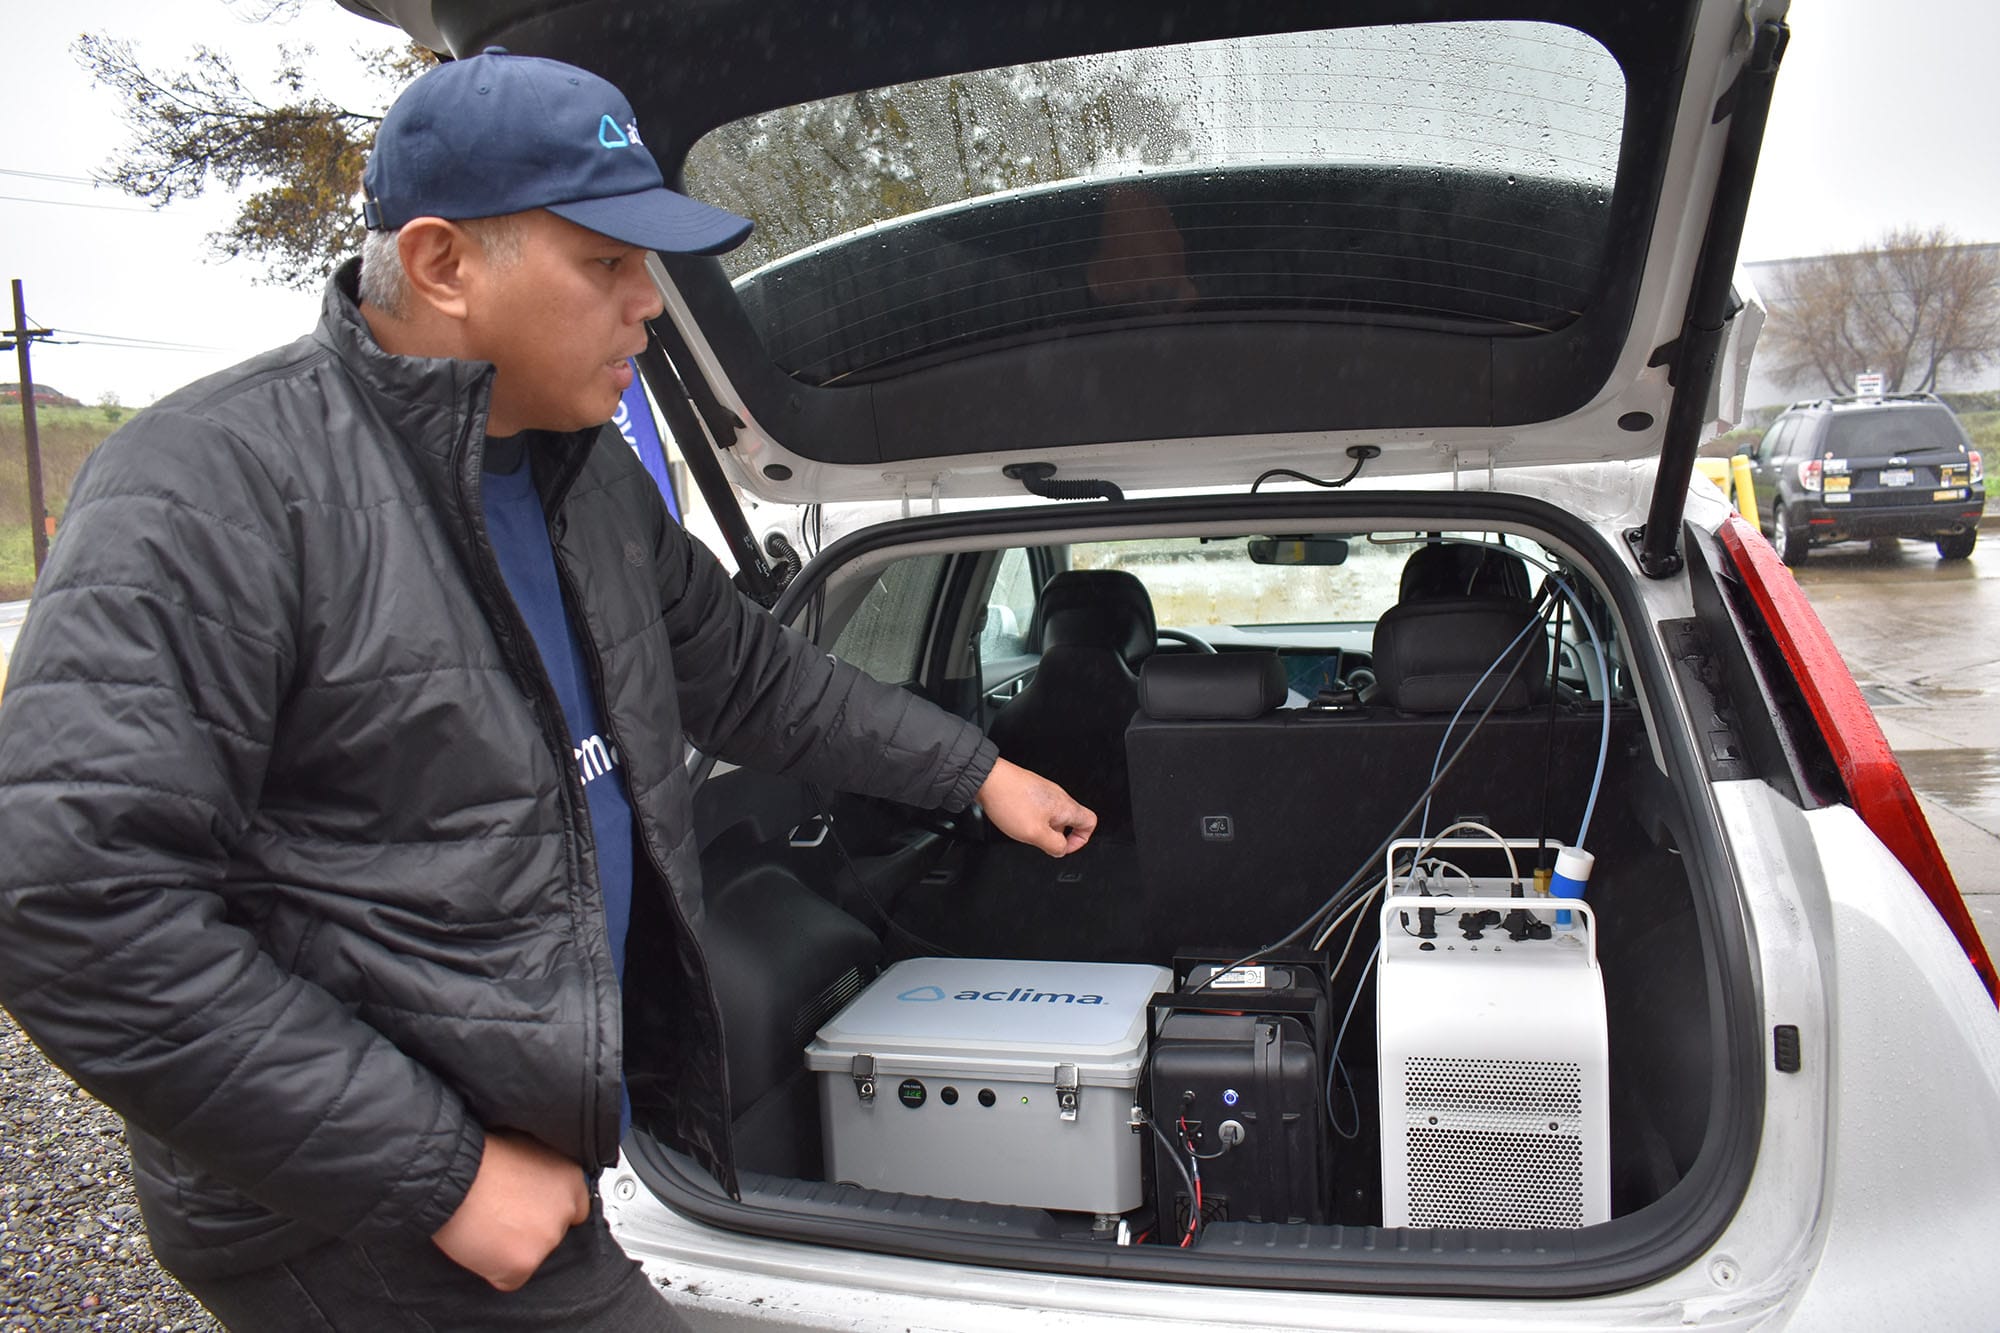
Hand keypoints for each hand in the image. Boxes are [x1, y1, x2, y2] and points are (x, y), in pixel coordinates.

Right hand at [431, 1129, 590, 1291]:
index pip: (574, 1210)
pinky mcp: (524, 1263)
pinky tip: (480, 1244)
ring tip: (486, 1227)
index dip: (547, 1213)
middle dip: (530, 1232)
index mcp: (571, 1179)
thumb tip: (542, 1186)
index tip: (530, 1213)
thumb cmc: (480, 1158)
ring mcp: (547, 1239)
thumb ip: (544, 1173)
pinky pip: (510, 1278)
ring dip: (512, 1250)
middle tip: (501, 1218)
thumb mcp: (526, 1150)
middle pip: (552, 1234)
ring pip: (532, 1257)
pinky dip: (495, 1270)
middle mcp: (565, 1209)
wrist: (451, 1176)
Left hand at [975, 757, 1096, 855]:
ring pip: (1052, 816)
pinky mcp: (1030, 790)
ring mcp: (1044, 791)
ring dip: (1041, 827)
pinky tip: (1016, 819)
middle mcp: (1058, 796)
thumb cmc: (1010, 801)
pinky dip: (1031, 818)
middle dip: (1055, 835)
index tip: (1063, 847)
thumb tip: (1061, 850)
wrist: (988, 779)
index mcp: (1065, 806)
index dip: (1081, 840)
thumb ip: (1054, 845)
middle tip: (1038, 840)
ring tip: (1024, 828)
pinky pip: (1038, 809)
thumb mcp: (1035, 834)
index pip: (1090, 822)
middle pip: (1070, 820)